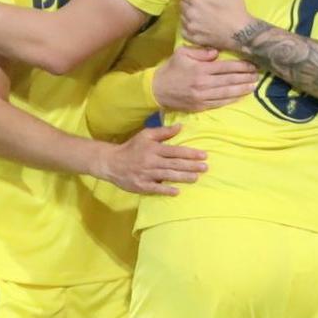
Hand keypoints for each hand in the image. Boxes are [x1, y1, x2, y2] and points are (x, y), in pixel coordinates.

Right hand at [92, 124, 206, 195]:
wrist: (111, 162)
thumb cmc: (131, 147)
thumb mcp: (145, 135)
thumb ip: (163, 132)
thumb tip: (180, 126)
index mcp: (153, 148)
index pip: (175, 151)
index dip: (190, 153)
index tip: (204, 155)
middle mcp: (151, 161)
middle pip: (174, 164)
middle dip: (191, 166)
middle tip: (205, 168)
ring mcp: (146, 174)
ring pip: (168, 176)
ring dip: (183, 177)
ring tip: (196, 178)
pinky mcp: (141, 185)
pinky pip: (155, 188)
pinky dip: (166, 190)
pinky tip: (177, 191)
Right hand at [153, 46, 258, 112]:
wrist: (156, 90)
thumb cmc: (170, 69)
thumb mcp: (182, 53)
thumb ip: (201, 52)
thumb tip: (217, 52)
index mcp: (200, 69)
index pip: (226, 67)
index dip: (241, 66)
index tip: (253, 64)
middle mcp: (203, 83)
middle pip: (230, 80)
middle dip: (245, 77)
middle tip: (258, 75)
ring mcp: (202, 96)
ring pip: (227, 93)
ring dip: (242, 89)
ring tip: (254, 86)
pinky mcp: (200, 106)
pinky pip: (219, 103)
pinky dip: (231, 100)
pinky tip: (240, 96)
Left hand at [177, 0, 251, 49]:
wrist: (241, 32)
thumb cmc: (235, 8)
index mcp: (196, 0)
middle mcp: (190, 13)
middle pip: (182, 6)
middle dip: (188, 4)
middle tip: (198, 5)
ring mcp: (191, 27)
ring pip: (182, 19)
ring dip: (187, 16)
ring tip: (197, 15)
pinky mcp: (194, 39)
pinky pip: (184, 32)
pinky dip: (187, 28)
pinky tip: (195, 26)